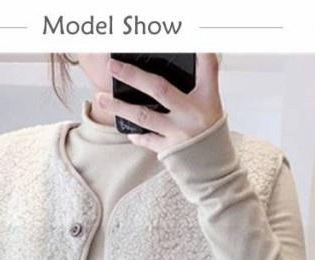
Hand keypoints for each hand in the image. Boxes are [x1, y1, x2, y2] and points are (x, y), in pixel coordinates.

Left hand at [95, 53, 224, 153]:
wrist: (213, 165)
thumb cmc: (209, 128)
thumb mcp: (211, 101)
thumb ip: (204, 76)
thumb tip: (197, 50)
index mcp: (205, 97)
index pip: (206, 67)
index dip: (199, 53)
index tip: (187, 39)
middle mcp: (190, 113)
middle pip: (159, 89)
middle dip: (134, 76)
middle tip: (113, 66)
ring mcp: (177, 133)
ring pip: (144, 116)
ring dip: (120, 107)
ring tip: (101, 99)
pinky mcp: (169, 149)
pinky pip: (147, 139)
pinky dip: (136, 134)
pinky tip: (126, 129)